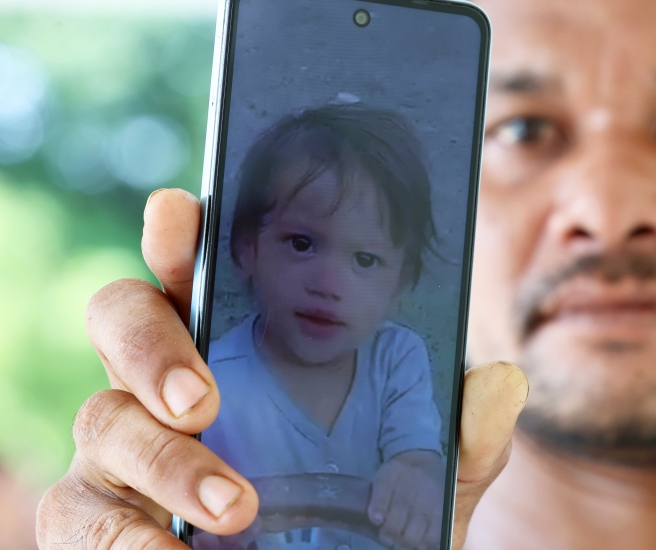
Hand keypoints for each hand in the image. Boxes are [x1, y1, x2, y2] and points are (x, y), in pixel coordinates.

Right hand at [35, 188, 529, 548]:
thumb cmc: (373, 516)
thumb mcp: (429, 474)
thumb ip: (461, 432)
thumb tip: (503, 379)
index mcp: (239, 337)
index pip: (196, 262)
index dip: (180, 231)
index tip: (183, 210)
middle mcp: (169, 378)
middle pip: (122, 316)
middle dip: (155, 344)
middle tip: (206, 399)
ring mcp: (128, 446)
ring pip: (102, 419)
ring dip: (165, 460)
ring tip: (235, 507)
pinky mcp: (103, 515)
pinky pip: (81, 513)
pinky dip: (121, 534)